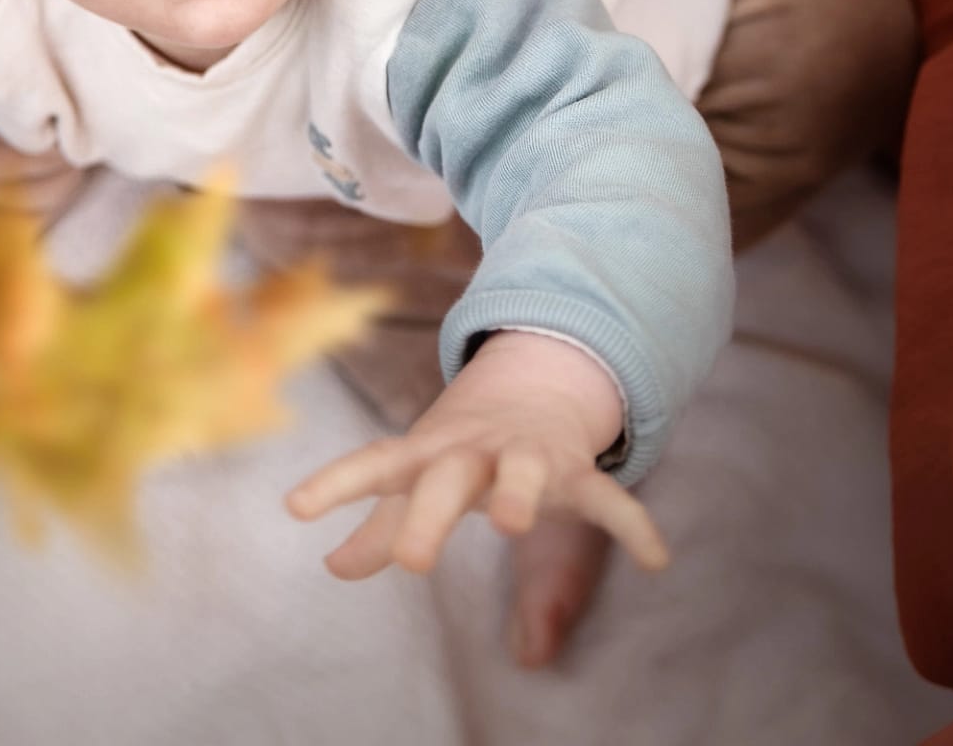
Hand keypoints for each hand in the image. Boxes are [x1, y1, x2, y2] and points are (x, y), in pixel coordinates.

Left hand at [286, 330, 667, 578]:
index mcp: (428, 454)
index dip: (334, 485)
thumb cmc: (462, 449)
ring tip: (514, 526)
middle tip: (416, 564)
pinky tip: (658, 557)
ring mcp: (526, 455)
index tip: (294, 508)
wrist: (532, 385)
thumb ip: (380, 526)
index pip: (374, 464)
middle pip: (447, 477)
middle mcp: (474, 450)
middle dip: (431, 515)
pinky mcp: (576, 469)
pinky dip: (633, 524)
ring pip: (524, 469)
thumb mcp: (420, 481)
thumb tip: (331, 567)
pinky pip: (607, 497)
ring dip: (520, 493)